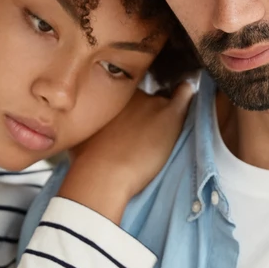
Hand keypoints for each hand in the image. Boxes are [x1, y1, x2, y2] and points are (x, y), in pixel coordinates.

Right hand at [58, 81, 195, 222]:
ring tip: (157, 135)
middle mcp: (130, 94)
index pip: (125, 99)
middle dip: (143, 113)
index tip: (128, 128)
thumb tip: (91, 123)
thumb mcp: (81, 132)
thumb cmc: (87, 159)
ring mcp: (151, 102)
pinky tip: (186, 95)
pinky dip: (185, 95)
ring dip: (160, 114)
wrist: (103, 173)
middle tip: (141, 136)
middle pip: (143, 100)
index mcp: (110, 97)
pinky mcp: (170, 113)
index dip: (129, 114)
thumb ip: (89, 122)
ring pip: (162, 102)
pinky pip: (183, 94)